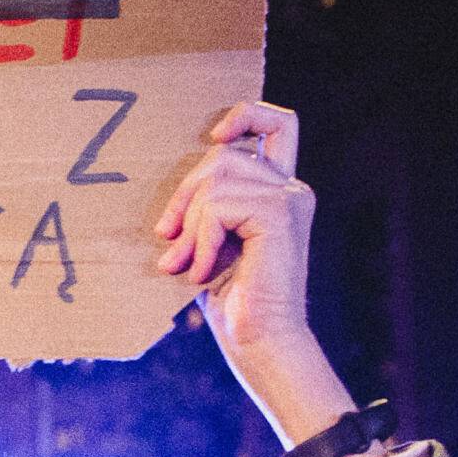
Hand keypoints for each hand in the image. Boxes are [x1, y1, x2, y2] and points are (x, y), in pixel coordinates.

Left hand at [156, 102, 359, 448]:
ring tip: (184, 263)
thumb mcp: (209, 242)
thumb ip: (204, 207)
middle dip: (185, 194)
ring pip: (217, 178)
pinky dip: (200, 239)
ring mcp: (289, 199)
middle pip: (225, 154)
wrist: (259, 342)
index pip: (276, 124)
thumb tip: (173, 191)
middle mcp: (290, 189)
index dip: (245, 115)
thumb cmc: (232, 300)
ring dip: (190, 224)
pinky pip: (219, 205)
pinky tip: (201, 273)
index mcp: (278, 192)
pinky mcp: (280, 215)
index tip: (213, 138)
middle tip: (167, 238)